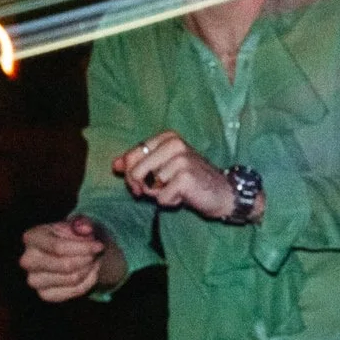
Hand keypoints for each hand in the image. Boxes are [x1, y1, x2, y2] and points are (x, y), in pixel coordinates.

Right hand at [21, 217, 116, 302]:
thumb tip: (85, 229)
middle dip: (87, 259)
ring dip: (90, 269)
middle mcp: (28, 260)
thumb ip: (82, 223)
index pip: (58, 247)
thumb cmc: (71, 235)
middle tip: (96, 253)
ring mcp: (34, 280)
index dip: (83, 247)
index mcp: (32, 237)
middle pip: (65, 266)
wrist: (69, 252)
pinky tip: (91, 271)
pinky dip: (89, 281)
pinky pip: (75, 291)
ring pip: (72, 279)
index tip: (100, 246)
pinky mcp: (44, 294)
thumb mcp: (77, 224)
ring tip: (94, 259)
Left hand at [114, 133, 237, 220]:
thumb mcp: (164, 167)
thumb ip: (139, 163)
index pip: (131, 156)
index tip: (143, 183)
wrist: (224, 192)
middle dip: (142, 187)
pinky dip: (170, 202)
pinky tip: (185, 196)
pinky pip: (161, 198)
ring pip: (147, 186)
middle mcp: (174, 143)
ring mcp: (181, 159)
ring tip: (177, 190)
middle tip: (159, 190)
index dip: (131, 174)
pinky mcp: (185, 177)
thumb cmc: (191, 180)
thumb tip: (115, 165)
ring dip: (159, 195)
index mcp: (167, 137)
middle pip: (134, 171)